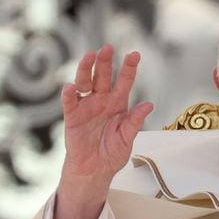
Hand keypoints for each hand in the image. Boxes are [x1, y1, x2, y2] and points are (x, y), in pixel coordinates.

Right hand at [60, 45, 152, 183]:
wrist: (95, 170)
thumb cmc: (112, 153)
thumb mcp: (128, 138)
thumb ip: (135, 121)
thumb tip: (149, 105)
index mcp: (118, 103)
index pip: (124, 81)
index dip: (129, 67)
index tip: (135, 54)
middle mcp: (102, 100)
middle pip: (103, 76)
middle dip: (105, 61)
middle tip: (108, 48)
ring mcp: (86, 106)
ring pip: (85, 82)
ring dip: (86, 69)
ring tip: (89, 56)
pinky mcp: (72, 117)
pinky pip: (70, 102)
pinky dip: (69, 94)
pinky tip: (71, 87)